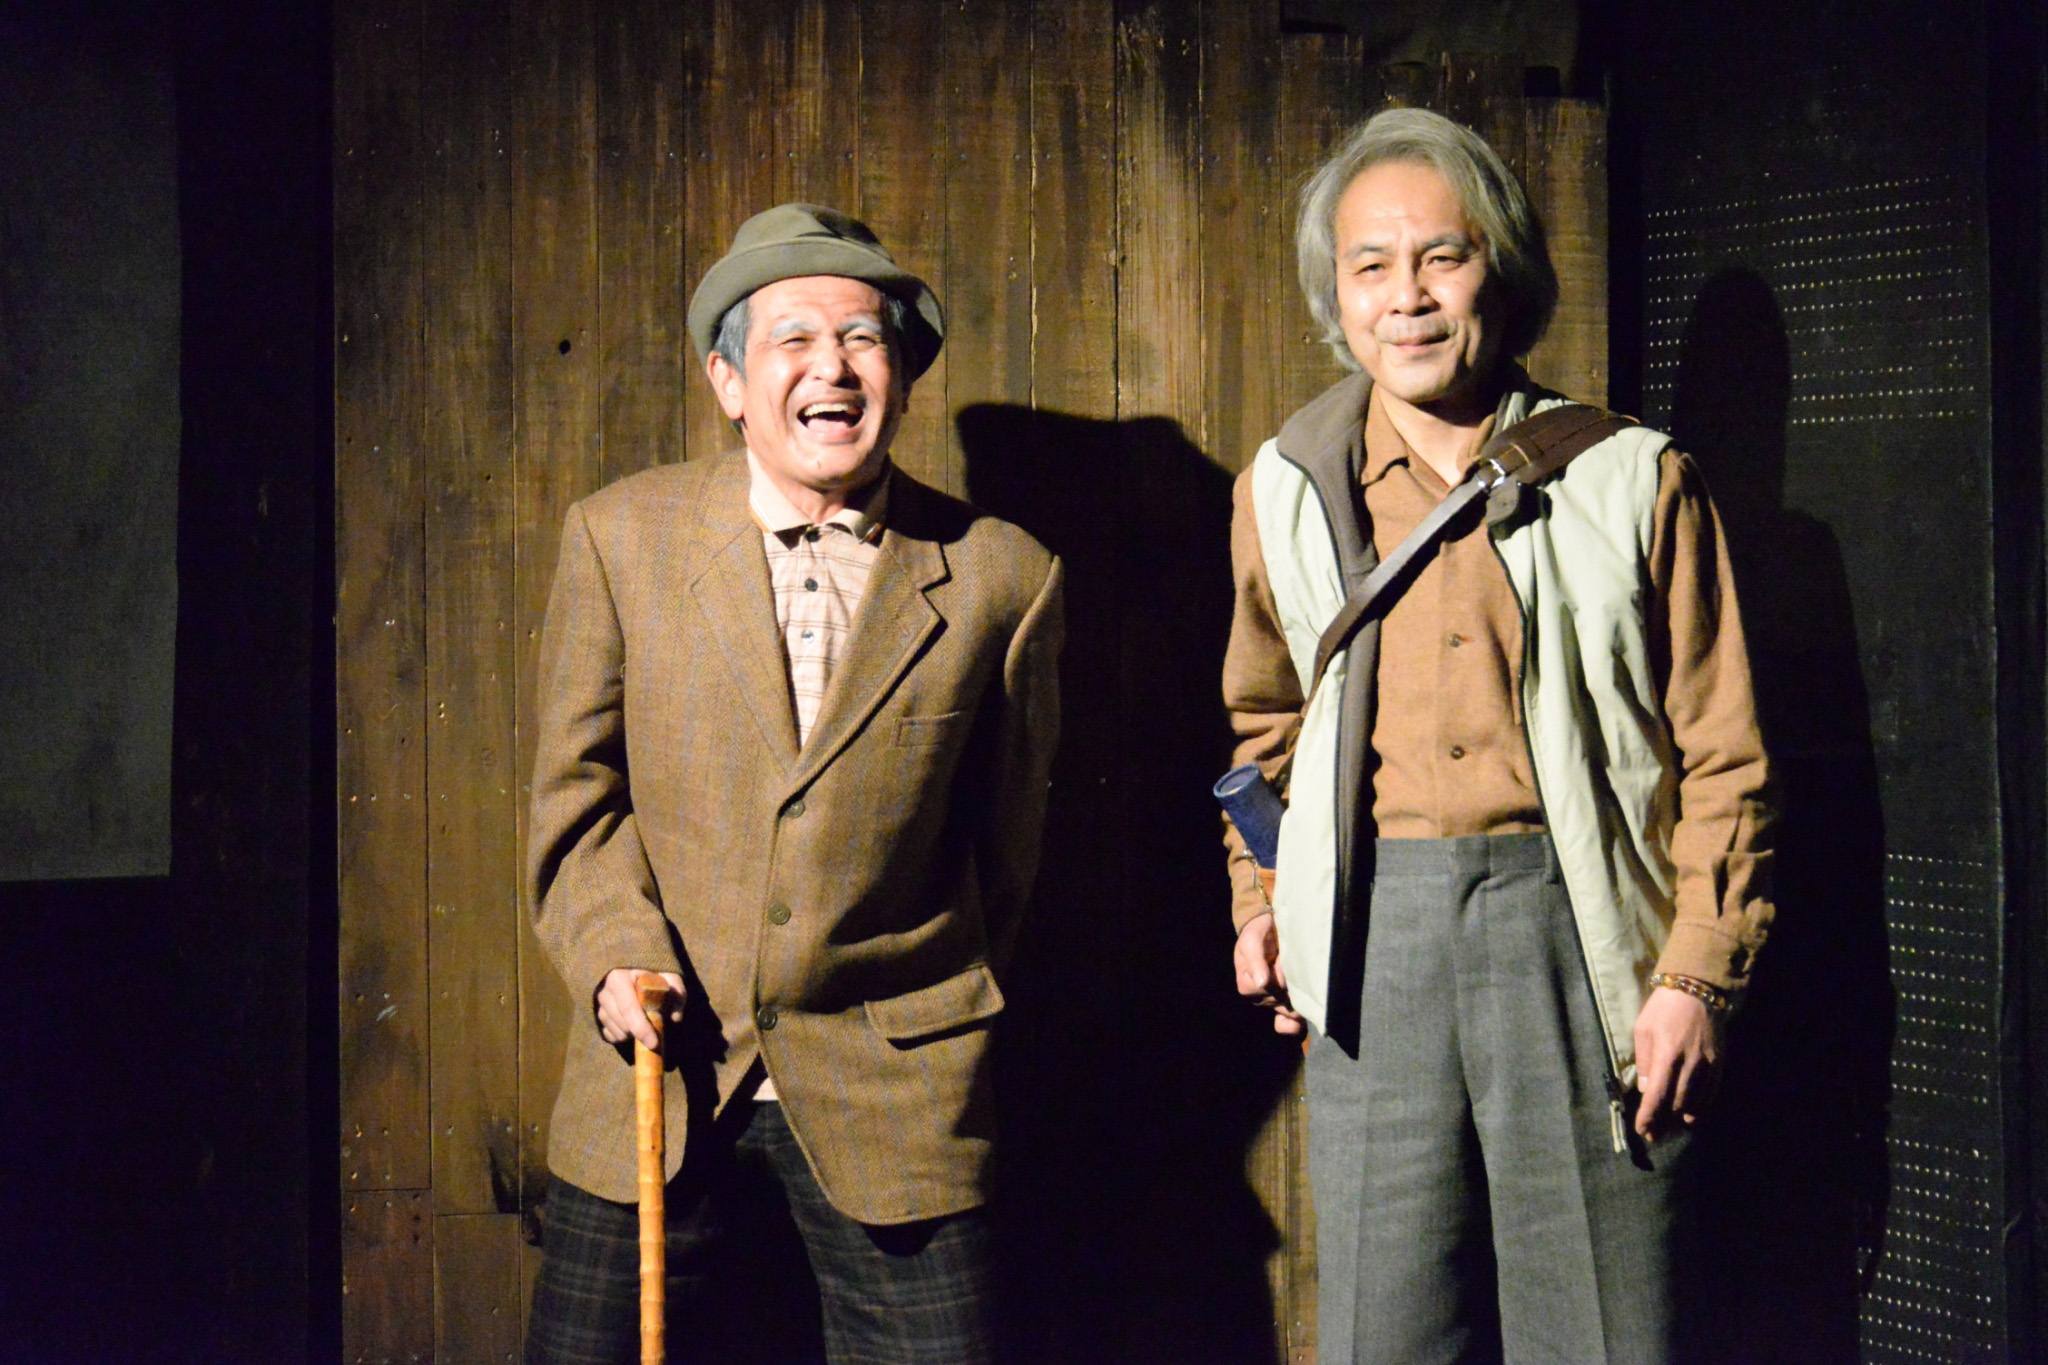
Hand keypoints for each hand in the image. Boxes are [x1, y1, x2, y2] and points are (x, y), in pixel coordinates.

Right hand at [595, 968, 685, 1050]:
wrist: (633, 974)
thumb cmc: (653, 977)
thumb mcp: (669, 978)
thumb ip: (678, 992)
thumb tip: (675, 1017)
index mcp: (619, 978)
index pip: (629, 1008)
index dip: (641, 1028)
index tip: (653, 1043)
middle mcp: (604, 991)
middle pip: (622, 1024)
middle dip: (639, 1033)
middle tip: (654, 1032)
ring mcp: (598, 1005)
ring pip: (615, 1032)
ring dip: (632, 1035)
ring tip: (643, 1024)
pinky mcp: (597, 1017)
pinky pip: (609, 1035)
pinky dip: (622, 1037)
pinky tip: (632, 1027)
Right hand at [1234, 913, 1304, 1035]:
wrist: (1270, 930)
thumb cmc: (1259, 934)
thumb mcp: (1252, 940)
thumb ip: (1254, 960)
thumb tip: (1261, 982)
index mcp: (1247, 984)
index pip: (1270, 987)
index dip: (1280, 972)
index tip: (1281, 955)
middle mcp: (1260, 998)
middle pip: (1281, 1000)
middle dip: (1292, 982)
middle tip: (1292, 963)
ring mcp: (1274, 1004)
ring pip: (1290, 1010)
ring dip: (1300, 996)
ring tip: (1300, 975)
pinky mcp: (1288, 1007)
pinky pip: (1289, 1026)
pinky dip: (1294, 1025)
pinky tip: (1300, 1020)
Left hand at [1632, 985, 1721, 1140]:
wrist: (1697, 990)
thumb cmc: (1663, 1008)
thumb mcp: (1643, 1030)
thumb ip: (1644, 1061)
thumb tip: (1646, 1090)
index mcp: (1667, 1055)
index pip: (1657, 1096)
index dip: (1649, 1117)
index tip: (1643, 1131)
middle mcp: (1690, 1065)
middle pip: (1676, 1104)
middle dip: (1662, 1122)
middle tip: (1653, 1133)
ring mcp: (1708, 1066)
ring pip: (1695, 1103)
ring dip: (1680, 1118)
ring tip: (1668, 1126)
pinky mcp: (1720, 1065)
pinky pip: (1710, 1095)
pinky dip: (1699, 1108)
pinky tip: (1689, 1113)